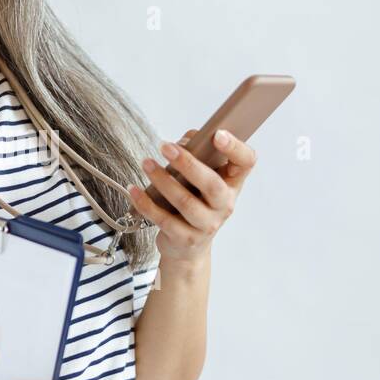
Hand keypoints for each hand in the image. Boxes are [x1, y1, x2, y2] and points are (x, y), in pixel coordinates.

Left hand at [126, 128, 257, 266]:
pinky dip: (146, 203)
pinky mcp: (186, 238)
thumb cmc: (196, 202)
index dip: (235, 148)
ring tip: (147, 163)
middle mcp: (225, 204)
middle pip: (211, 184)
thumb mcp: (201, 178)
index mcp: (232, 183)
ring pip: (185, 202)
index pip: (246, 162)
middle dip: (187, 163)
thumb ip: (197, 154)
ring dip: (162, 180)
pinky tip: (134, 190)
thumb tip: (184, 141)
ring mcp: (207, 224)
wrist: (188, 246)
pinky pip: (163, 219)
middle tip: (166, 147)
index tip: (218, 134)